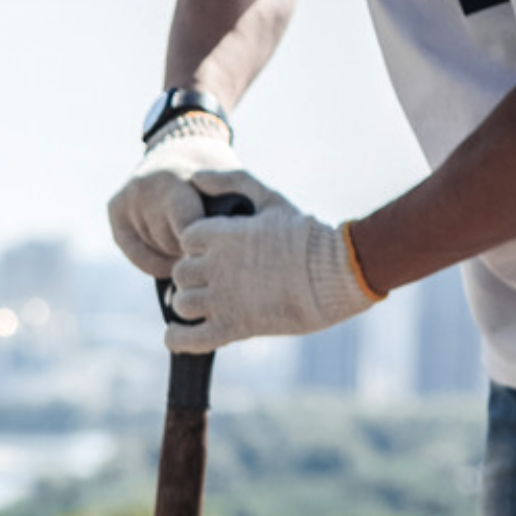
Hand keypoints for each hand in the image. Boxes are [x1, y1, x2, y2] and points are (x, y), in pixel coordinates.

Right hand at [107, 112, 236, 278]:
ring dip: (177, 254)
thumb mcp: (233, 176)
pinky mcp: (114, 209)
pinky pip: (137, 255)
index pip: (188, 230)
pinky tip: (172, 256)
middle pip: (172, 244)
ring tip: (191, 241)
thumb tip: (226, 240)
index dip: (207, 243)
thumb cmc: (213, 169)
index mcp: (173, 179)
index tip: (222, 246)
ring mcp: (126, 199)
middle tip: (209, 241)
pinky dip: (156, 261)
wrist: (180, 144)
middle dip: (193, 249)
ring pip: (156, 252)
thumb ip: (236, 202)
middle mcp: (143, 188)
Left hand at [165, 169, 379, 352]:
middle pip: (181, 273)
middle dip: (194, 276)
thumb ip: (232, 182)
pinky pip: (188, 338)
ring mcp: (222, 299)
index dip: (197, 247)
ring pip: (182, 304)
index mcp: (220, 235)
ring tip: (208, 304)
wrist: (338, 273)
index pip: (186, 240)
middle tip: (214, 279)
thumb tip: (195, 177)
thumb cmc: (307, 236)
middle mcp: (215, 266)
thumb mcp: (270, 200)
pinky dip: (177, 338)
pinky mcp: (233, 327)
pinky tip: (178, 334)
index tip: (214, 251)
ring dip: (190, 304)